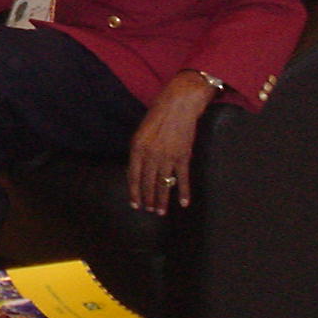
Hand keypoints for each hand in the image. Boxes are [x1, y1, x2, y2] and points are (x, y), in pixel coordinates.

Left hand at [126, 70, 218, 214]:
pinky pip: (182, 179)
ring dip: (162, 200)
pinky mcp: (183, 156)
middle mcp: (150, 155)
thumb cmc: (158, 115)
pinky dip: (184, 192)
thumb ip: (139, 151)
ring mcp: (167, 157)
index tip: (135, 204)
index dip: (134, 192)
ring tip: (160, 212)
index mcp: (137, 147)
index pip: (133, 176)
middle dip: (148, 199)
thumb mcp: (141, 132)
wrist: (178, 104)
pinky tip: (184, 203)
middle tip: (149, 211)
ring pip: (163, 184)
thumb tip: (139, 171)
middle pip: (147, 183)